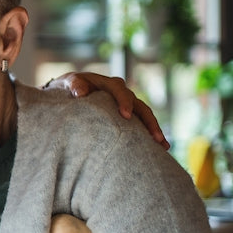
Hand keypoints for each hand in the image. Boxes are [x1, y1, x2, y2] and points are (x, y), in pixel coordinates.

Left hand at [46, 72, 169, 149]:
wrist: (72, 92)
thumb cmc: (70, 87)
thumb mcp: (69, 83)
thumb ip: (74, 85)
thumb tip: (81, 93)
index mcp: (109, 84)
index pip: (120, 90)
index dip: (124, 101)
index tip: (125, 115)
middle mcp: (122, 94)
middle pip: (140, 106)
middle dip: (149, 121)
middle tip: (155, 137)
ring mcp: (127, 106)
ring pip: (144, 117)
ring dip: (154, 130)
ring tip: (163, 146)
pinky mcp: (127, 117)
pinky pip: (141, 125)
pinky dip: (149, 136)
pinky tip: (160, 150)